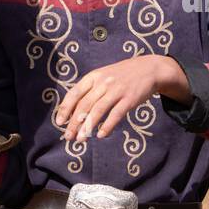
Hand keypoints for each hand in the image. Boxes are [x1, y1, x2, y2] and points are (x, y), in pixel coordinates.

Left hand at [54, 56, 187, 140]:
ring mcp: (117, 90)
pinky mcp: (129, 99)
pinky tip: (100, 135)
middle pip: (84, 105)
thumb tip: (74, 112)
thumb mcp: (103, 76)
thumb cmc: (122, 76)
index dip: (66, 108)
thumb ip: (90, 90)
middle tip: (68, 137)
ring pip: (98, 110)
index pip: (75, 93)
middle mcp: (103, 83)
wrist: (149, 69)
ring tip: (81, 140)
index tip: (59, 122)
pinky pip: (116, 114)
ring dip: (87, 127)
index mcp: (93, 77)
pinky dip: (107, 126)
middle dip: (74, 123)